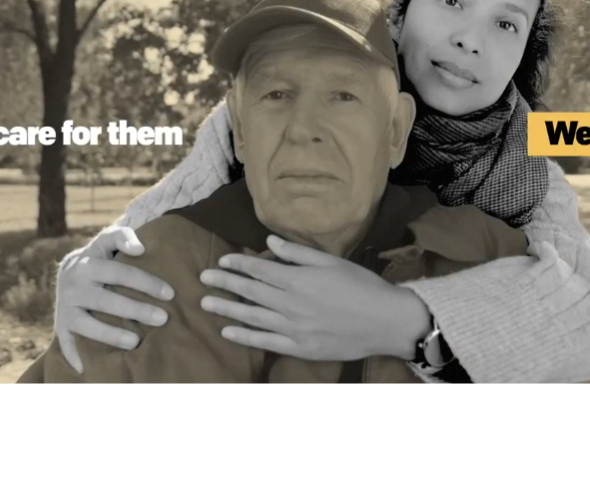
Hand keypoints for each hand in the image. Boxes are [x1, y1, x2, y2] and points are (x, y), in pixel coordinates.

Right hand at [55, 226, 175, 373]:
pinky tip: (87, 369)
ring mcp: (66, 308)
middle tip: (163, 319)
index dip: (146, 283)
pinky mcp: (61, 325)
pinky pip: (66, 343)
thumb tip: (141, 248)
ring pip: (87, 325)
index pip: (120, 273)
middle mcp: (73, 286)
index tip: (170, 293)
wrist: (66, 272)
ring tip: (136, 343)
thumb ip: (123, 237)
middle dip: (136, 310)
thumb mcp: (107, 241)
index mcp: (88, 265)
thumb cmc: (98, 257)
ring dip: (111, 335)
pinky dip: (74, 356)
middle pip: (106, 301)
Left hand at [198, 235, 429, 360]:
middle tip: (203, 278)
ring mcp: (294, 328)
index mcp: (300, 279)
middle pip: (251, 291)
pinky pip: (266, 341)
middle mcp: (292, 303)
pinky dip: (244, 336)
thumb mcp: (332, 262)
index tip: (222, 261)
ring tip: (206, 302)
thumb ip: (298, 254)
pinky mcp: (300, 347)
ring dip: (227, 308)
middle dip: (225, 283)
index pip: (260, 269)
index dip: (239, 264)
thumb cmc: (363, 286)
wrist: (386, 321)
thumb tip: (270, 241)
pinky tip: (227, 331)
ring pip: (252, 316)